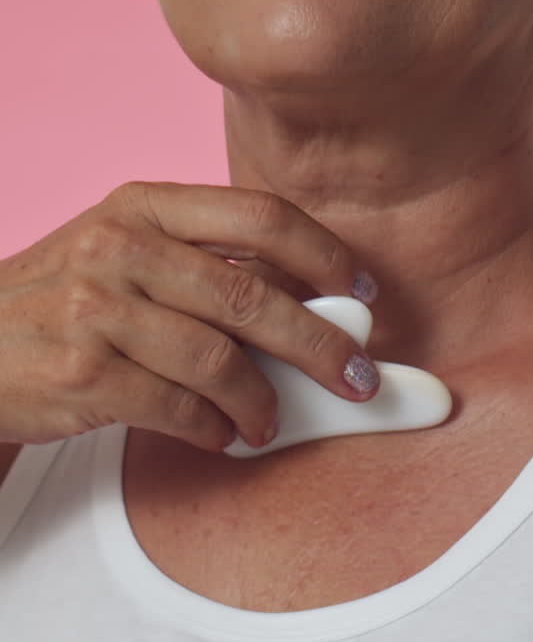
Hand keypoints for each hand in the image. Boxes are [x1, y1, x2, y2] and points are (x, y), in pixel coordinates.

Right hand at [0, 181, 379, 451]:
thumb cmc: (63, 300)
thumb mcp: (123, 252)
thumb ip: (203, 264)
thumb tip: (308, 300)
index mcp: (145, 206)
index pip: (258, 214)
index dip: (322, 253)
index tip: (362, 291)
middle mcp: (123, 246)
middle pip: (251, 294)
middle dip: (319, 343)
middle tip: (358, 377)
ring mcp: (98, 309)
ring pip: (219, 359)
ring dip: (263, 402)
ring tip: (270, 423)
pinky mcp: (83, 373)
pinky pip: (178, 408)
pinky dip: (213, 429)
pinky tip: (221, 435)